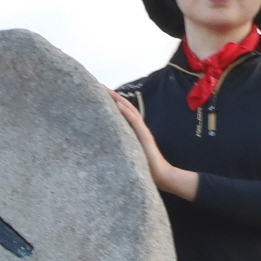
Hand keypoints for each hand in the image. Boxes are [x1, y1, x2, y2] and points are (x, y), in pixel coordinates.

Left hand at [106, 87, 197, 201]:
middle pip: (124, 106)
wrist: (161, 175)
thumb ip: (121, 146)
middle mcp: (138, 127)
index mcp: (134, 130)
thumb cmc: (145, 168)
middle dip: (112, 95)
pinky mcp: (144, 136)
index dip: (112, 101)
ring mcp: (141, 131)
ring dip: (117, 99)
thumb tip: (104, 146)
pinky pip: (134, 122)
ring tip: (106, 90)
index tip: (99, 93)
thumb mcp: (130, 154)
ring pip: (129, 110)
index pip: (122, 111)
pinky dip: (125, 112)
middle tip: (98, 85)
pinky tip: (117, 104)